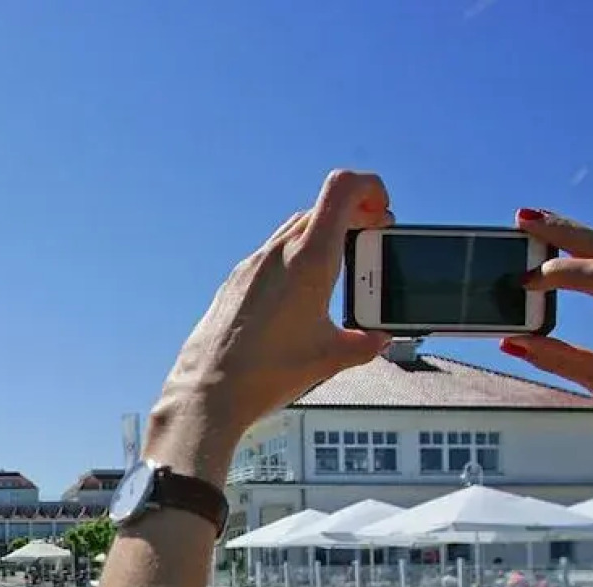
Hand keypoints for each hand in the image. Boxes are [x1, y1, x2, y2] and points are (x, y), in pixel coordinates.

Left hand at [155, 170, 394, 443]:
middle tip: (370, 241)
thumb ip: (365, 343)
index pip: (343, 189)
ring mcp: (253, 265)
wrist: (209, 391)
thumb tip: (378, 339)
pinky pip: (273, 255)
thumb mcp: (331, 358)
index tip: (383, 213)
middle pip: (323, 209)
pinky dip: (296, 258)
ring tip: (339, 268)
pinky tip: (301, 292)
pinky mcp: (236, 282)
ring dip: (324, 236)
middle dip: (354, 217)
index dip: (371, 188)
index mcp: (309, 259)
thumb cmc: (267, 373)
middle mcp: (279, 252)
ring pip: (296, 229)